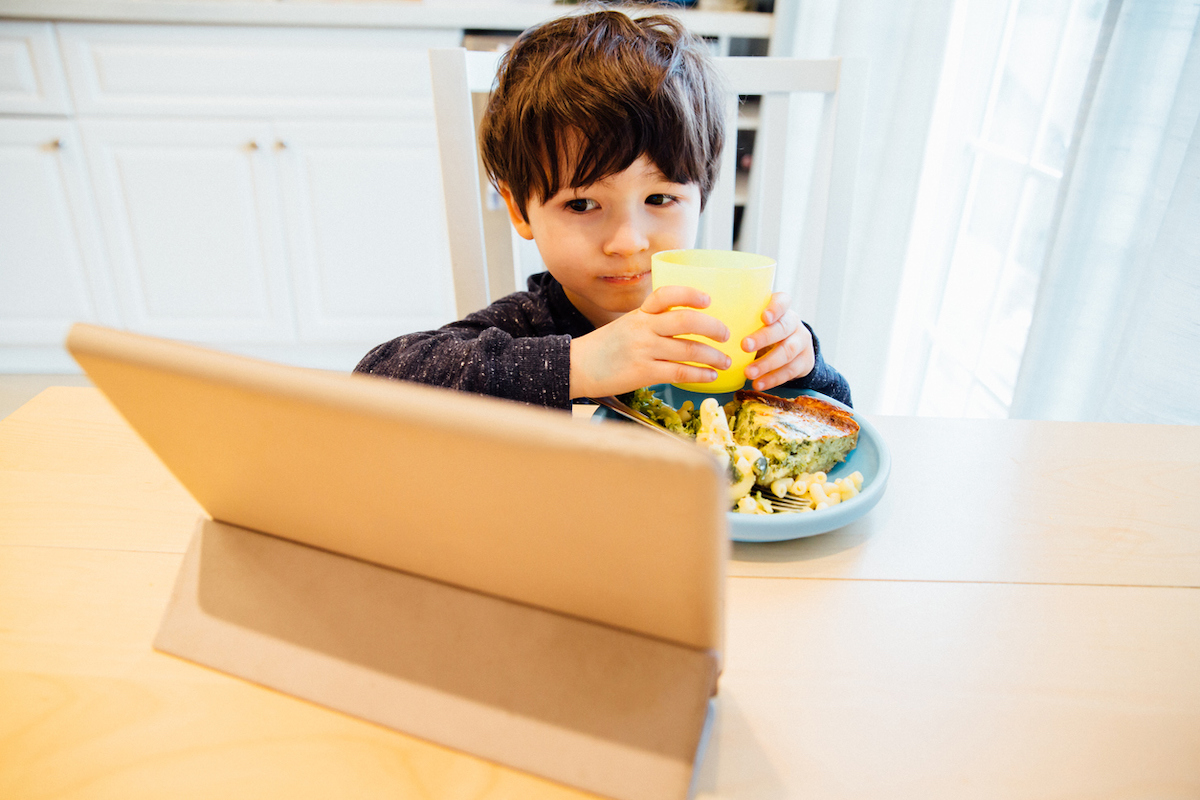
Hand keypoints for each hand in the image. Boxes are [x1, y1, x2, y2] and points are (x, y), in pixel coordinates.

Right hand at [569, 286, 730, 397]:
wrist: (577, 367)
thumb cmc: (604, 349)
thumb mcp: (626, 327)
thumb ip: (651, 324)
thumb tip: (685, 327)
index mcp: (639, 314)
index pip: (666, 295)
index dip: (690, 294)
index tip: (708, 300)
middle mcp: (643, 328)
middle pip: (686, 321)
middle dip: (713, 327)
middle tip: (726, 335)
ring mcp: (643, 350)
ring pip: (688, 349)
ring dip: (713, 356)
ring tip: (725, 361)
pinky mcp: (643, 372)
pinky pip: (680, 371)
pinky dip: (700, 374)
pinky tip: (709, 376)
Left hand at [740, 292, 814, 391]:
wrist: (795, 350)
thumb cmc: (766, 332)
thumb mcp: (758, 323)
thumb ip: (742, 321)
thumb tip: (710, 326)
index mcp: (782, 310)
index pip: (783, 301)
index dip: (775, 308)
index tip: (764, 317)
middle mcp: (794, 323)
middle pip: (783, 328)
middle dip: (763, 338)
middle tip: (744, 346)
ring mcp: (802, 342)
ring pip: (787, 351)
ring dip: (766, 364)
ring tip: (748, 373)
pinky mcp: (805, 361)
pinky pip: (790, 371)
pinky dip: (772, 379)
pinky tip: (758, 384)